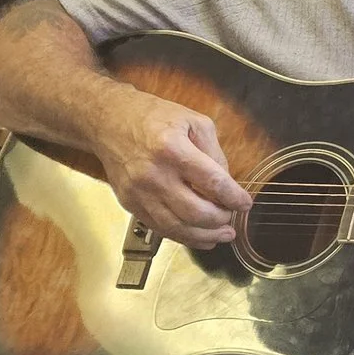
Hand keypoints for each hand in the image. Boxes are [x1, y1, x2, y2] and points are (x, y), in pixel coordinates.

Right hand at [92, 94, 252, 249]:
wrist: (108, 122)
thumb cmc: (152, 117)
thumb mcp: (193, 121)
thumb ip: (214, 152)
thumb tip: (227, 182)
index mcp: (172, 148)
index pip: (212, 182)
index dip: (234, 197)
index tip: (245, 203)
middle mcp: (154, 174)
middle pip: (195, 211)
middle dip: (220, 219)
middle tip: (231, 219)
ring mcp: (139, 192)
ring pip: (177, 227)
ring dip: (205, 236)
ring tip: (222, 235)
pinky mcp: (130, 203)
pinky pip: (160, 228)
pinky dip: (183, 237)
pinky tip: (200, 236)